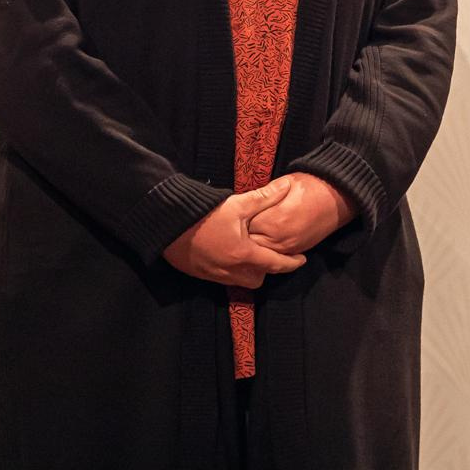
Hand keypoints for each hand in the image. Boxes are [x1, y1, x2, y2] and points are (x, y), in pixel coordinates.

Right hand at [162, 176, 307, 288]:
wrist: (168, 224)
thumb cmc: (205, 214)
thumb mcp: (238, 204)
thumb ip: (265, 198)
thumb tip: (287, 187)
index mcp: (245, 254)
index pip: (276, 264)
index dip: (292, 263)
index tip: (302, 259)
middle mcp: (231, 270)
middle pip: (258, 279)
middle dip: (267, 270)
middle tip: (270, 253)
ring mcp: (215, 275)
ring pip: (240, 282)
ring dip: (248, 272)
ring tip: (250, 255)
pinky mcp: (201, 275)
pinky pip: (223, 279)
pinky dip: (231, 271)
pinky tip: (228, 254)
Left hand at [247, 173, 355, 255]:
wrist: (337, 197)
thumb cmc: (309, 186)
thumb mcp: (282, 184)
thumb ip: (263, 197)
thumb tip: (246, 202)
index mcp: (272, 221)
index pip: (243, 228)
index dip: (238, 221)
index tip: (234, 217)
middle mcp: (279, 239)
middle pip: (251, 245)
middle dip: (243, 238)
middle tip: (237, 228)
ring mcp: (289, 248)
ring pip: (262, 255)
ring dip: (255, 246)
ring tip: (249, 236)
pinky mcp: (297, 251)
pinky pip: (276, 257)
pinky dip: (268, 252)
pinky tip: (263, 241)